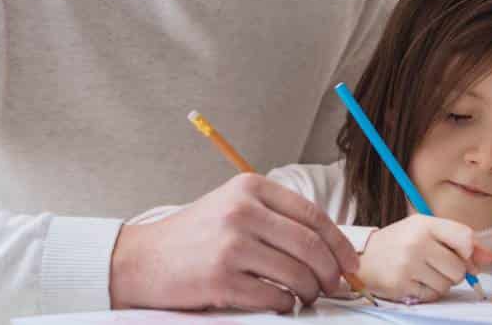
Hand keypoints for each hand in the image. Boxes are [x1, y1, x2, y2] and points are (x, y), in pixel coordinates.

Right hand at [108, 173, 360, 312]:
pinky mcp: (220, 278)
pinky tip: (279, 302)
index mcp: (249, 187)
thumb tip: (329, 245)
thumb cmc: (194, 237)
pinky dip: (284, 304)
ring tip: (306, 296)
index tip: (349, 262)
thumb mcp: (233, 207)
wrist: (141, 260)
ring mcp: (230, 245)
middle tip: (334, 286)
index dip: (338, 243)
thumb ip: (275, 217)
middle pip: (309, 246)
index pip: (312, 215)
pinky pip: (273, 297)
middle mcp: (241, 211)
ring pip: (296, 274)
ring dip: (309, 292)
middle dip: (330, 271)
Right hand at [358, 215, 491, 302]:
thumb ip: (459, 240)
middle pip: (459, 268)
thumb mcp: (427, 231)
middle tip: (437, 264)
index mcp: (424, 224)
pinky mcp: (401, 286)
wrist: (365, 256)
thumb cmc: (401, 241)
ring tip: (424, 272)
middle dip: (454, 271)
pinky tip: (415, 281)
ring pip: (447, 285)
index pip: (465, 237)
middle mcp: (416, 243)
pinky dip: (428, 292)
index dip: (469, 251)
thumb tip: (488, 258)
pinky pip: (432, 296)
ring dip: (441, 283)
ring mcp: (407, 266)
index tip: (461, 253)